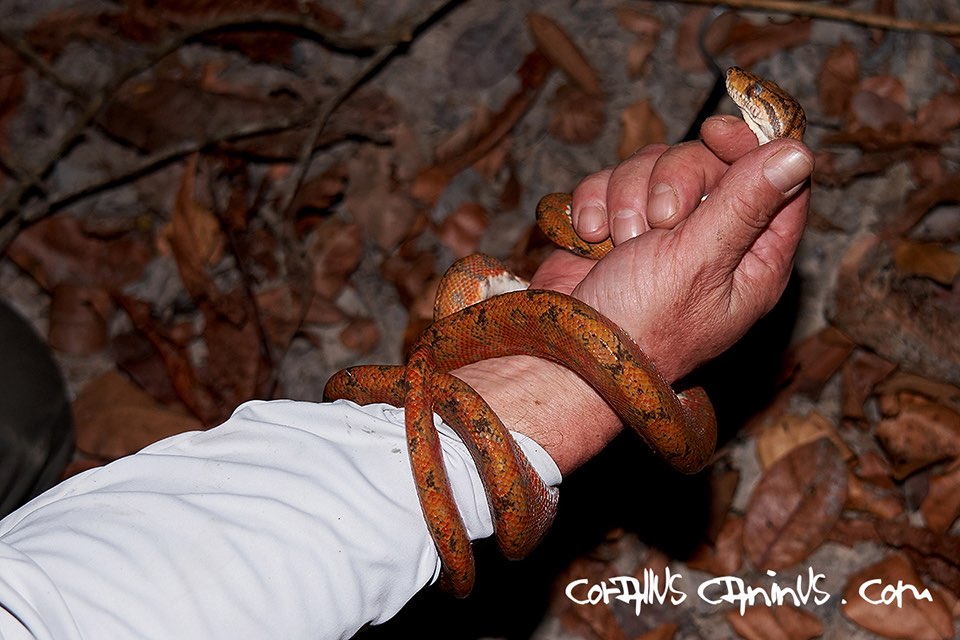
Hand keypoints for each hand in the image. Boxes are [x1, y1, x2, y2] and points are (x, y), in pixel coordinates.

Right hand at [456, 116, 813, 473]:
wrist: (566, 355)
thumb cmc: (641, 326)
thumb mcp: (700, 261)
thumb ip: (747, 202)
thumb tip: (799, 153)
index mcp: (754, 257)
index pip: (775, 177)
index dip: (749, 145)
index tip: (715, 132)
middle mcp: (712, 240)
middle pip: (708, 161)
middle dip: (673, 182)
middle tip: (658, 222)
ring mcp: (659, 233)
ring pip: (653, 166)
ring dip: (627, 198)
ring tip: (619, 243)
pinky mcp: (614, 228)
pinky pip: (609, 182)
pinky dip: (594, 204)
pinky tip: (589, 239)